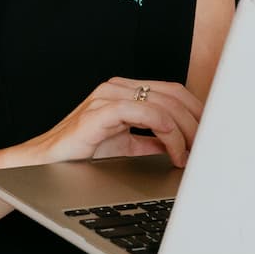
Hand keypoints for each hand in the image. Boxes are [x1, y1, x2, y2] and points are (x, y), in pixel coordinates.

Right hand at [24, 77, 199, 169]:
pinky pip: (146, 113)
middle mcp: (118, 89)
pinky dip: (168, 134)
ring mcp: (108, 97)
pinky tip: (173, 153)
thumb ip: (151, 142)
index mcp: (124, 92)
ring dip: (187, 131)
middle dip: (198, 122)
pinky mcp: (101, 111)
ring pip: (165, 103)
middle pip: (174, 95)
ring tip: (193, 154)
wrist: (42, 164)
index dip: (197, 112)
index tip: (212, 135)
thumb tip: (183, 147)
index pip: (173, 92)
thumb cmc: (78, 155)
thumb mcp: (125, 146)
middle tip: (209, 148)